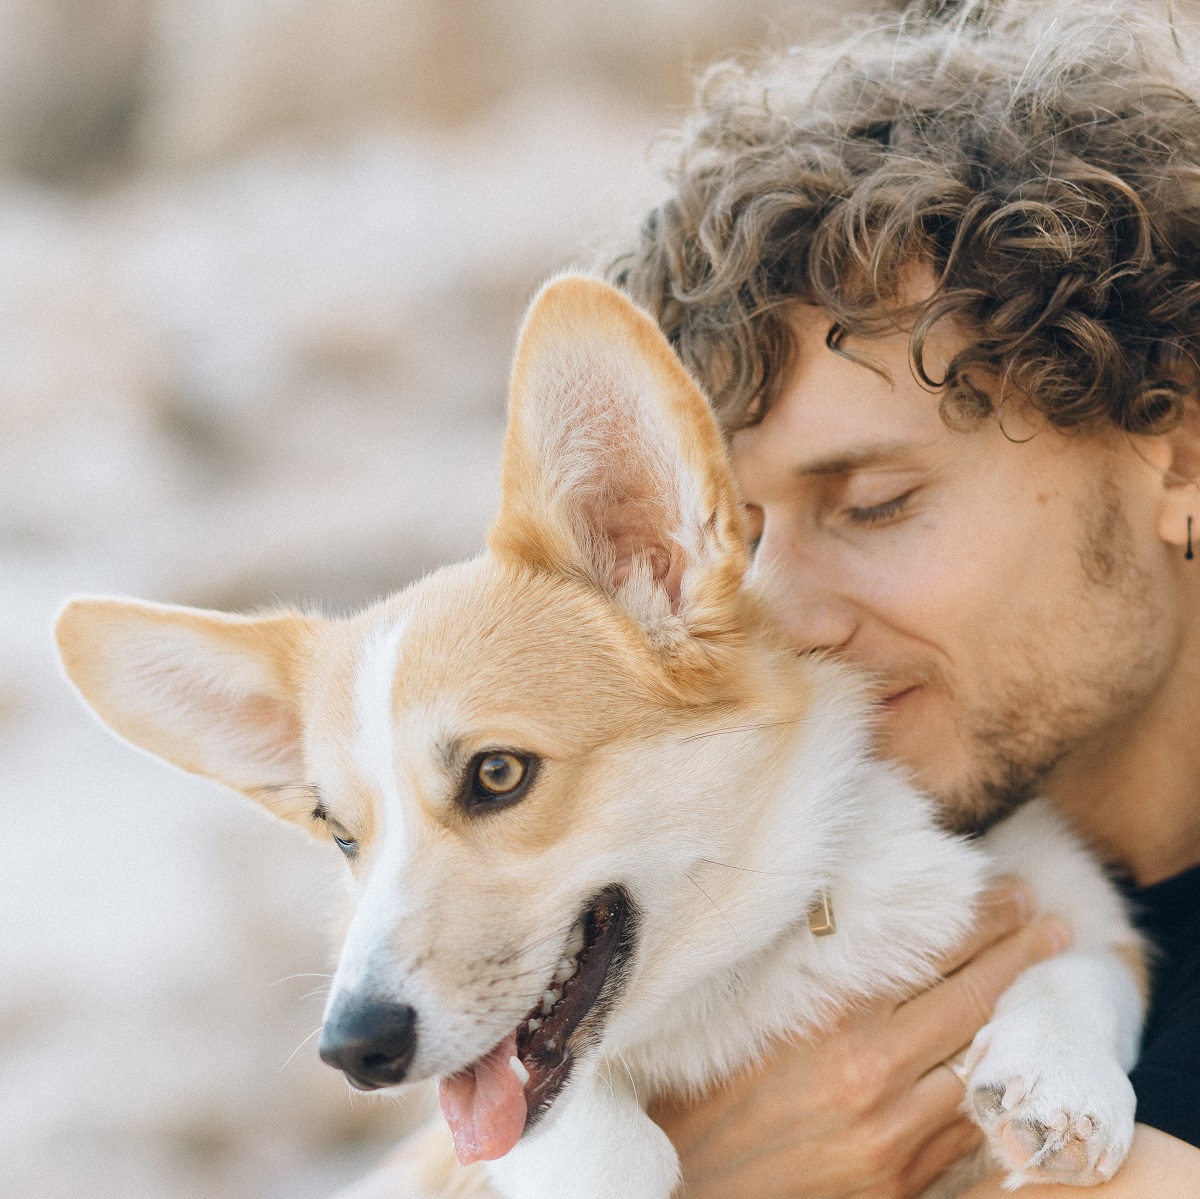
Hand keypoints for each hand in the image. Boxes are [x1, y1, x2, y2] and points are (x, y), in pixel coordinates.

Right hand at [649, 881, 1070, 1198]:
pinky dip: (989, 1086)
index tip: (1009, 891)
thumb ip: (811, 976)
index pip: (926, 953)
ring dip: (1016, 1017)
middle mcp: (870, 1071)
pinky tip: (1004, 1060)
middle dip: (1015, 952)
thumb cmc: (704, 1093)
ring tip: (1038, 980)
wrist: (693, 1187)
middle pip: (968, 999)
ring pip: (979, 1062)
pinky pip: (964, 1126)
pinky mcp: (899, 1179)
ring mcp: (892, 1132)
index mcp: (829, 1018)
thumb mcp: (750, 1015)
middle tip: (1047, 918)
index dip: (978, 918)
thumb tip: (859, 924)